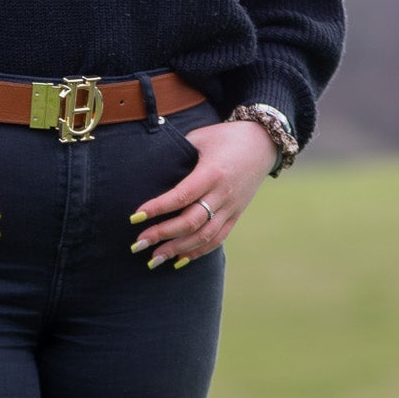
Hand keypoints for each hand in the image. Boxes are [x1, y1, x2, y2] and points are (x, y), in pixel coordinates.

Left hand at [130, 119, 277, 267]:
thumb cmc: (225, 137)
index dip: (158, 208)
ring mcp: (231, 208)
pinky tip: (178, 260)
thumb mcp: (200, 138)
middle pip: (191, 222)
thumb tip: (150, 168)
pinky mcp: (236, 215)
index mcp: (212, 173)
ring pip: (204, 236)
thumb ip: (178, 154)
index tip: (135, 217)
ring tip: (153, 259)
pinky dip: (198, 252)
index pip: (182, 196)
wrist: (263, 143)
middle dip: (162, 235)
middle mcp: (223, 194)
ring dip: (177, 250)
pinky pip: (217, 239)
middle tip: (138, 244)